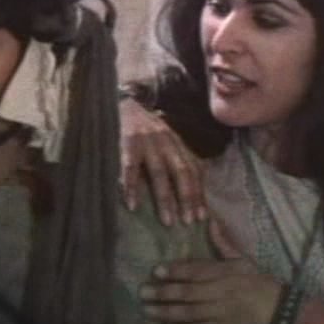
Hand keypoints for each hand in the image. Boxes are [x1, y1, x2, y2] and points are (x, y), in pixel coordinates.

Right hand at [119, 96, 206, 225]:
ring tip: (167, 220)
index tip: (202, 216)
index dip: (198, 193)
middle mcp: (166, 142)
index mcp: (176, 142)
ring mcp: (146, 142)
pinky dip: (131, 187)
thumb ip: (175, 156)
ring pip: (159, 173)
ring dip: (165, 199)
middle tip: (189, 221)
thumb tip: (193, 185)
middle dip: (187, 198)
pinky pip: (130, 169)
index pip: (193, 169)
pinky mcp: (127, 143)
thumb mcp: (164, 137)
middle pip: (181, 172)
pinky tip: (132, 204)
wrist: (121, 102)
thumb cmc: (143, 126)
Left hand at [140, 219, 281, 323]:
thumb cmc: (259, 282)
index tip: (156, 270)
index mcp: (224, 273)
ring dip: (166, 312)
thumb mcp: (243, 259)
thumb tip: (209, 221)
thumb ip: (223, 243)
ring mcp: (219, 314)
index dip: (175, 271)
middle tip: (142, 291)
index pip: (196, 271)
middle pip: (188, 293)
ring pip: (189, 313)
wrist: (280, 312)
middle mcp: (219, 293)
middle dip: (164, 292)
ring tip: (147, 310)